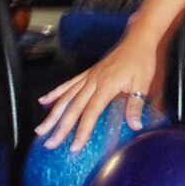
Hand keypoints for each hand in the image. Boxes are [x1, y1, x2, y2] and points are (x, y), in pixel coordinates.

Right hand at [35, 17, 157, 152]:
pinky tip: (43, 101)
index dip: (82, 130)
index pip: (91, 112)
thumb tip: (135, 126)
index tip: (74, 147)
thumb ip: (136, 104)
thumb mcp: (143, 82)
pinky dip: (55, 93)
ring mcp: (89, 76)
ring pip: (66, 97)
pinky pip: (68, 84)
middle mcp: (93, 81)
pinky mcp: (88, 72)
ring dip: (53, 114)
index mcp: (106, 85)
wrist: (137, 38)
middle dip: (60, 127)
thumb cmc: (141, 60)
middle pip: (73, 107)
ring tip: (40, 129)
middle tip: (50, 144)